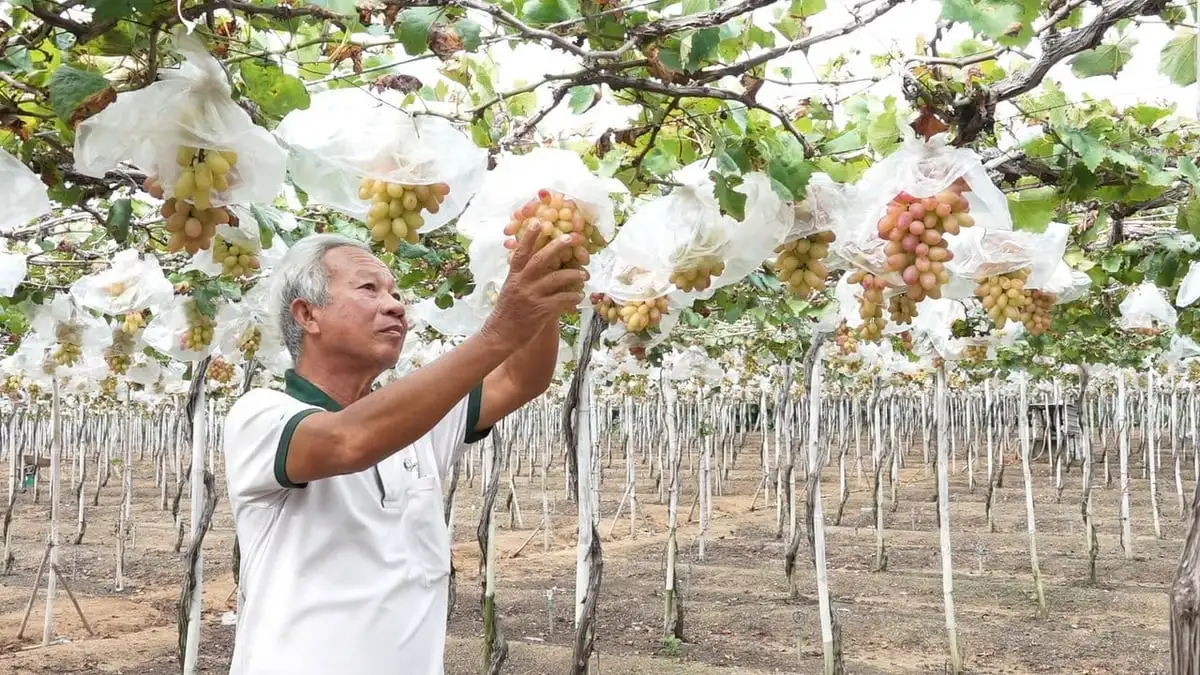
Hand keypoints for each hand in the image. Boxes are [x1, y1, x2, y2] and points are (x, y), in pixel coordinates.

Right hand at [484, 225, 587, 350]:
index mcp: (513, 276)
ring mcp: (531, 297)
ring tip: (584, 274)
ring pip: (556, 279)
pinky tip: (579, 296)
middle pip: (540, 260)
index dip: (530, 236)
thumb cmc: (507, 312)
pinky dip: (573, 296)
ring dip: (573, 274)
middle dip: (557, 247)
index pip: (520, 252)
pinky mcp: (541, 311)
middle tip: (572, 238)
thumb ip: (521, 275)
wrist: (501, 335)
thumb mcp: (509, 289)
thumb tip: (532, 261)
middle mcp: (521, 284)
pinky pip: (562, 299)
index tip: (539, 222)